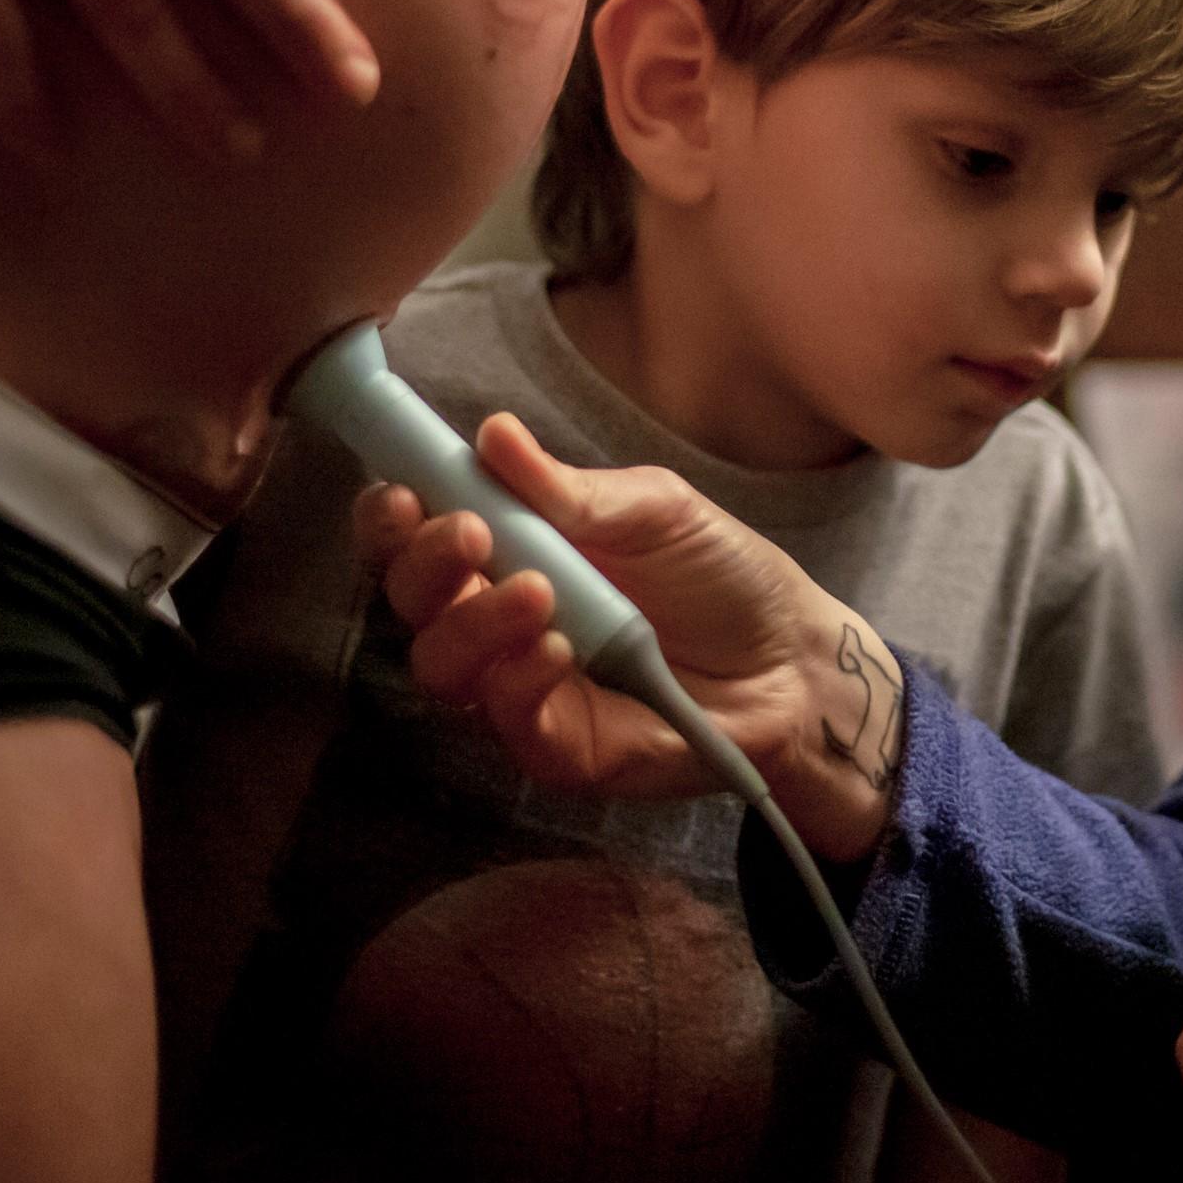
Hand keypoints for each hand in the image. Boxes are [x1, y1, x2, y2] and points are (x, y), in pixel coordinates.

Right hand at [368, 413, 903, 860]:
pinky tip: (559, 649)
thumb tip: (493, 434)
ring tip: (538, 591)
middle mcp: (496, 622)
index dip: (392, 519)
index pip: (418, 539)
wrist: (791, 659)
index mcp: (507, 552)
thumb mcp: (652, 509)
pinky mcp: (557, 748)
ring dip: (474, 623)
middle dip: (424, 566)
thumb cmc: (717, 574)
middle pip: (413, 604)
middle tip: (472, 534)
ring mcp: (521, 688)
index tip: (403, 494)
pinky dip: (520, 681)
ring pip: (443, 668)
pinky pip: (508, 722)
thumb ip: (570, 488)